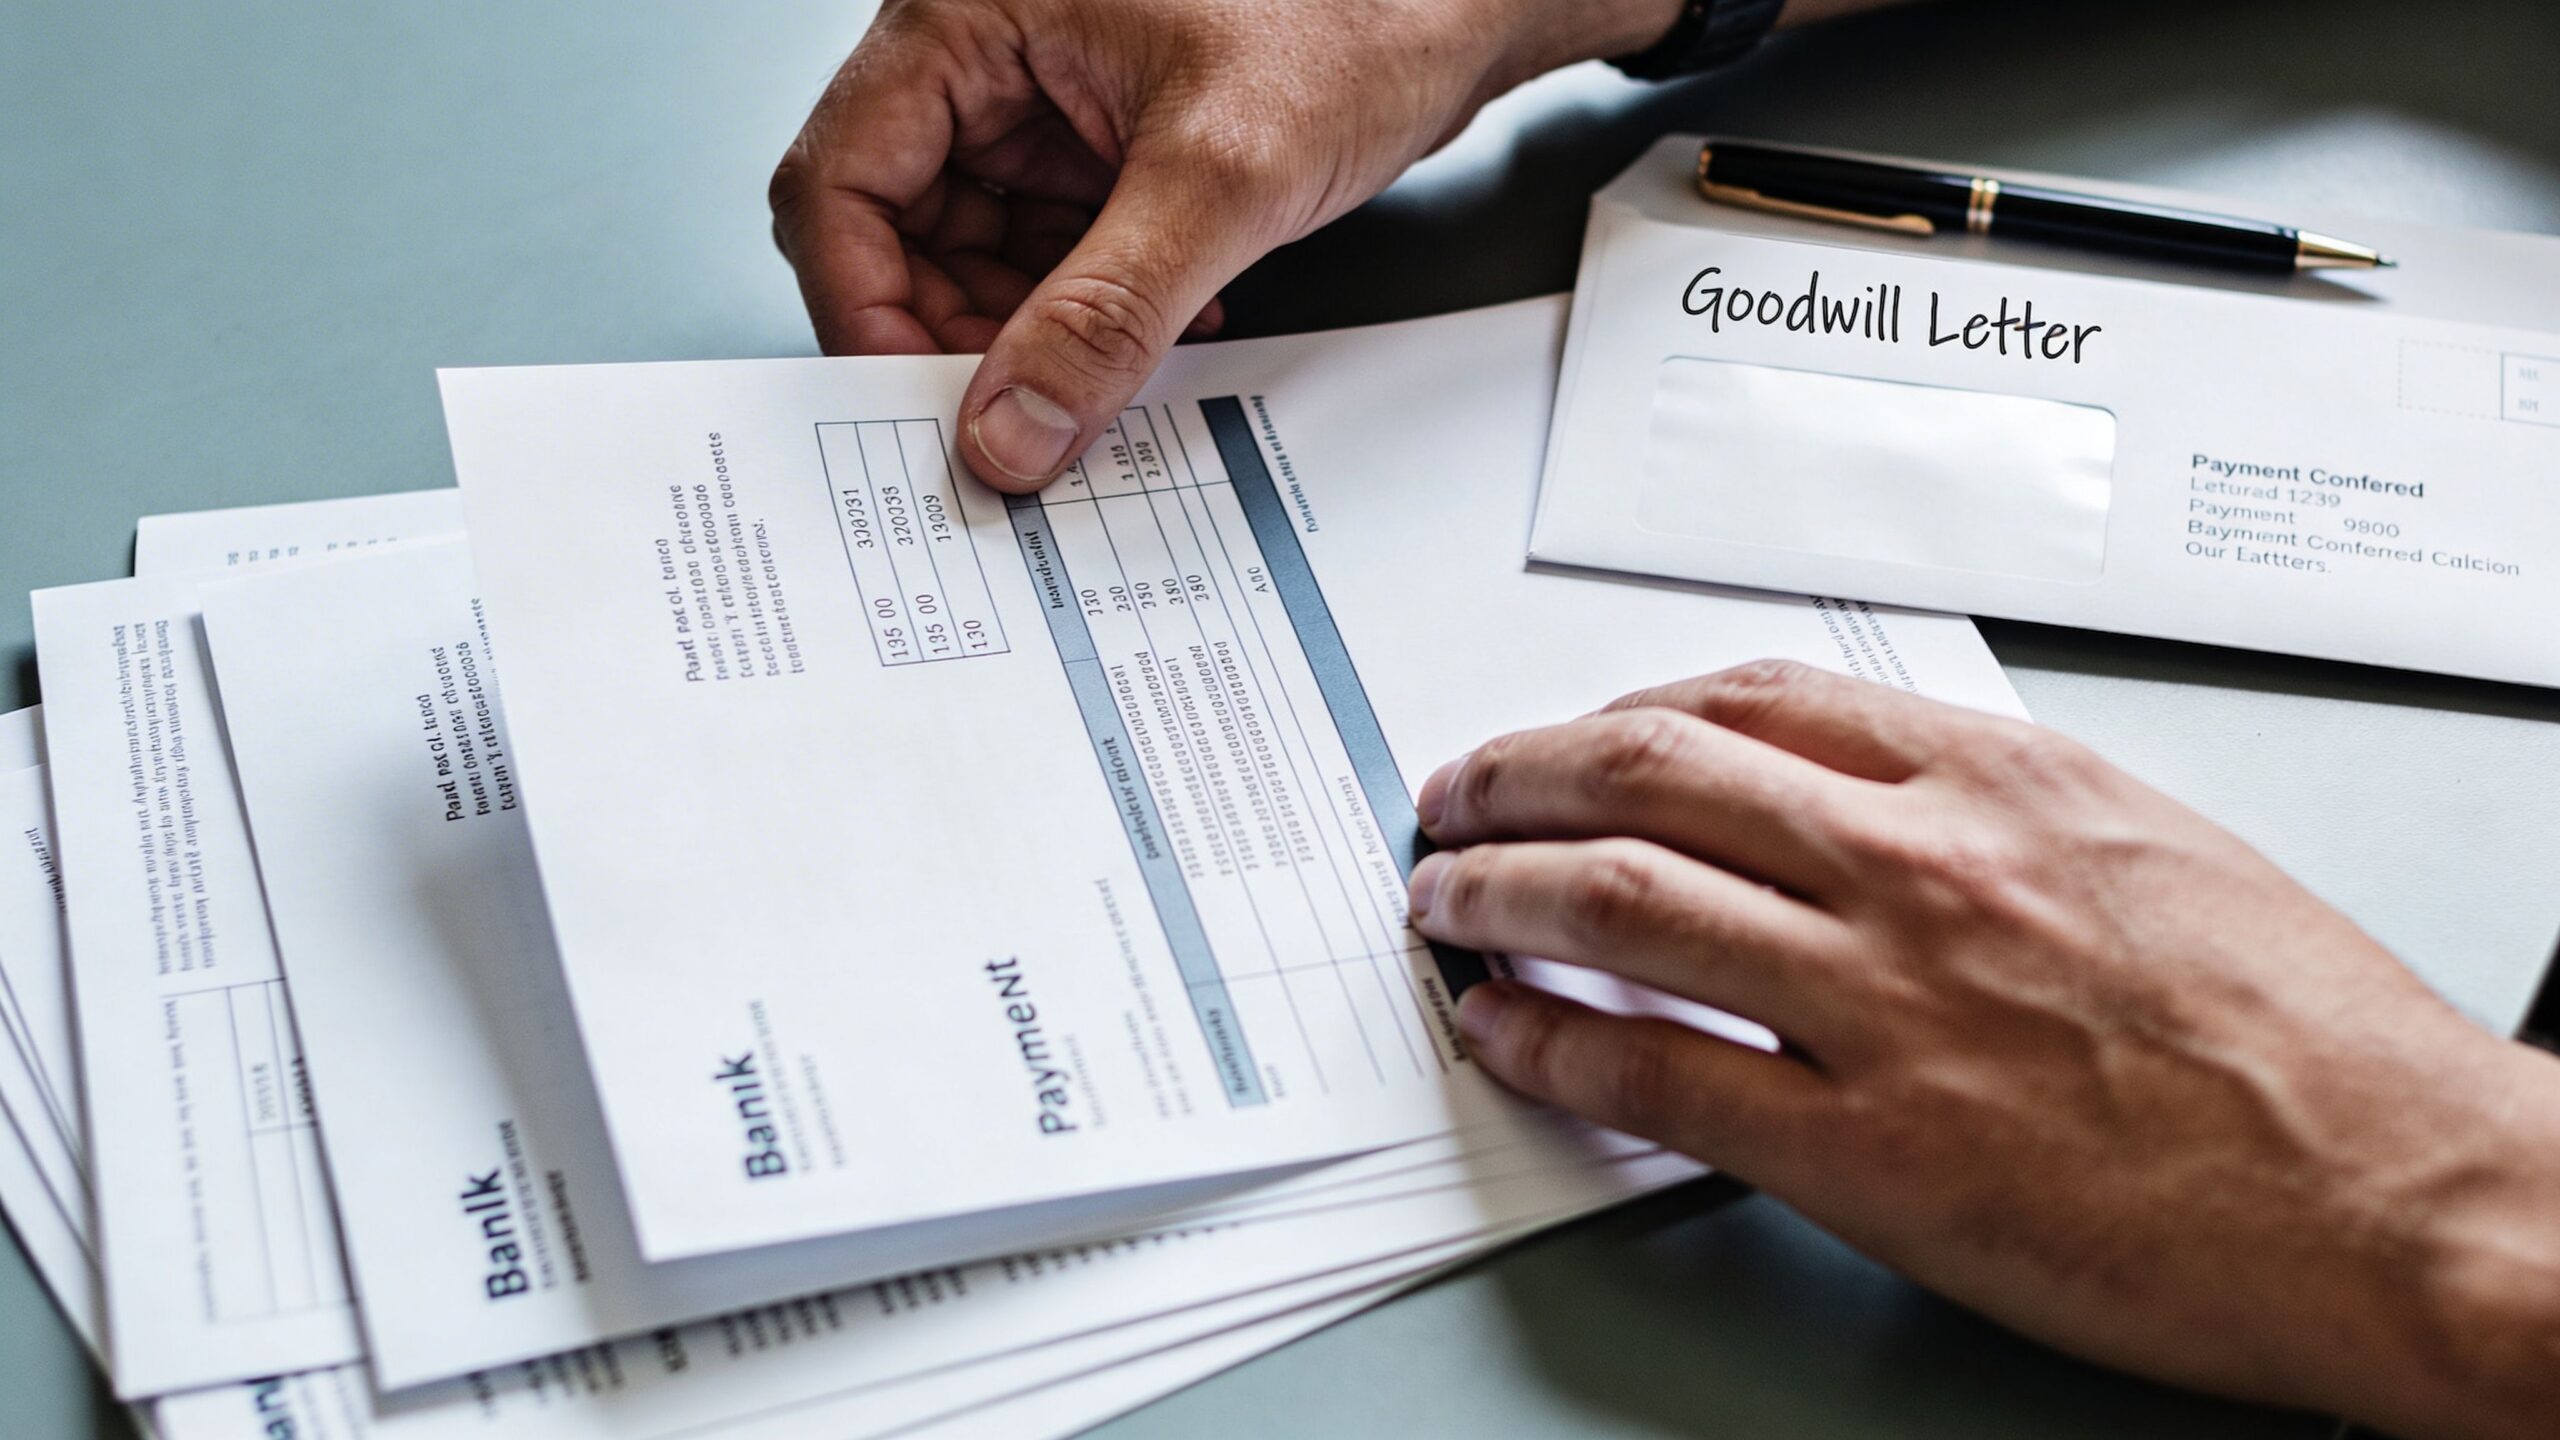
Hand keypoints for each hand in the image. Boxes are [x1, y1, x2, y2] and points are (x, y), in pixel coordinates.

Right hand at [768, 0, 1681, 488]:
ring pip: (973, 254)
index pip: (841, 181)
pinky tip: (1158, 325)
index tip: (918, 404)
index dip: (865, 307)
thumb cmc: (1357, 13)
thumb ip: (1107, 313)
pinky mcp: (1097, 146)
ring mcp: (1041, 105)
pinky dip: (1091, 311)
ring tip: (1111, 370)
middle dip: (962, 334)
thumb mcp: (1220, 176)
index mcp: (967, 15)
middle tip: (1020, 420)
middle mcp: (987, 54)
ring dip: (1036, 334)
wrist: (1465, 2)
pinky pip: (1048, 253)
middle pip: (897, 230)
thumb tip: (1011, 426)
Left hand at [1408, 660, 2559, 1439]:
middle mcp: (1920, 866)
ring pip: (1619, 902)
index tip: (1565, 735)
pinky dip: (1548, 1042)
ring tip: (1442, 900)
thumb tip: (1849, 800)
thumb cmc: (2306, 1035)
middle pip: (1646, 774)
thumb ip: (1985, 808)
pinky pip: (1652, 1073)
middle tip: (1452, 798)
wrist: (2407, 1196)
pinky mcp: (1871, 1151)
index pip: (1746, 699)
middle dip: (1515, 775)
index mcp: (1993, 779)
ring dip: (1495, 891)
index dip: (1616, 712)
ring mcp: (1886, 1004)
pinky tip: (1504, 1031)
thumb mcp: (2144, 845)